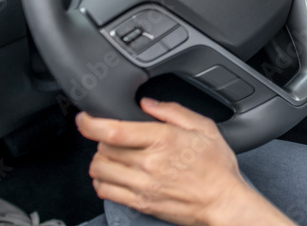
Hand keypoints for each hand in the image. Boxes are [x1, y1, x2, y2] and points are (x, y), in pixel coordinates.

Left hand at [76, 98, 292, 225]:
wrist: (222, 202)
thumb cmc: (216, 167)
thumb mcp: (204, 128)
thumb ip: (173, 111)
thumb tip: (147, 103)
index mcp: (163, 140)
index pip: (113, 131)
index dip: (91, 123)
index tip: (84, 118)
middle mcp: (148, 163)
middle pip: (103, 149)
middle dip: (103, 139)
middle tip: (115, 137)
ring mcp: (142, 185)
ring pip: (100, 170)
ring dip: (101, 160)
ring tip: (113, 156)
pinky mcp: (140, 203)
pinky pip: (106, 192)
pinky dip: (102, 182)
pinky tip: (114, 175)